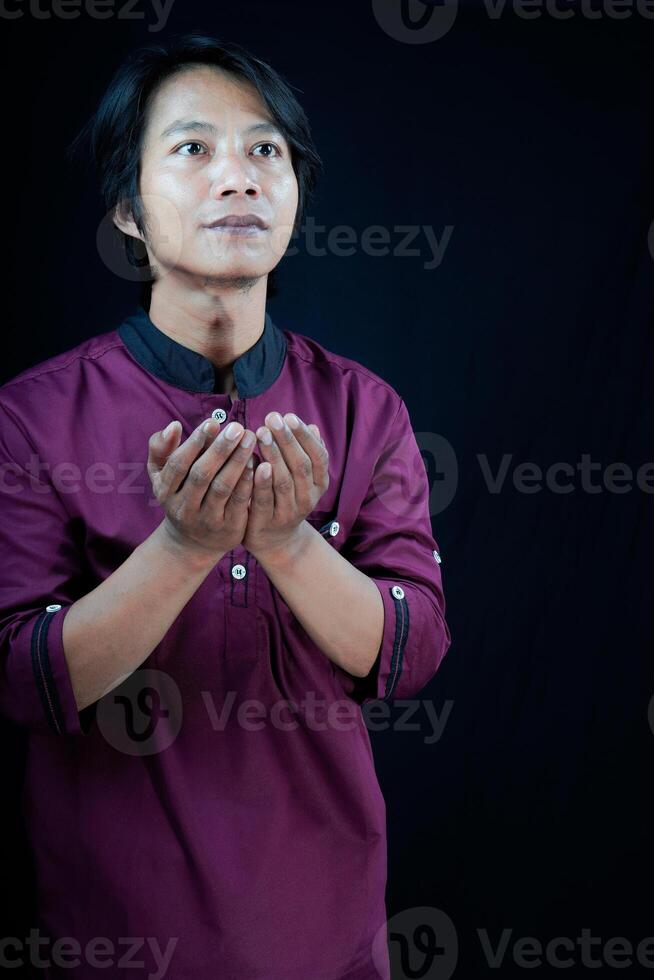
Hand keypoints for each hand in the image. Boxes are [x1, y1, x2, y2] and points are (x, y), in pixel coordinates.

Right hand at [147, 417, 255, 561]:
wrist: (192, 543)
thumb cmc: (180, 494)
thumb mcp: (161, 475)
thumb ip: (161, 448)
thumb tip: (173, 425)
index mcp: (165, 491)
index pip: (178, 464)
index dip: (194, 443)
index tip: (212, 422)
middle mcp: (183, 507)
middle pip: (202, 475)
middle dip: (220, 449)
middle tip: (238, 427)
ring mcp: (206, 520)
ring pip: (222, 488)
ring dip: (238, 462)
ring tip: (250, 440)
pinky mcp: (228, 530)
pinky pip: (239, 503)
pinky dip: (248, 482)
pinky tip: (258, 463)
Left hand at [243, 412, 328, 560]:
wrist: (275, 540)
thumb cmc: (285, 497)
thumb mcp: (301, 477)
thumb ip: (305, 453)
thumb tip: (313, 426)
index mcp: (319, 484)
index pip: (318, 457)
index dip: (304, 436)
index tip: (289, 416)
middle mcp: (307, 498)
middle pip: (301, 466)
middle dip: (287, 440)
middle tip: (272, 418)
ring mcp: (288, 512)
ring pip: (284, 481)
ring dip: (273, 455)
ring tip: (260, 433)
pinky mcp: (268, 522)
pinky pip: (265, 500)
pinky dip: (260, 481)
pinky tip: (253, 462)